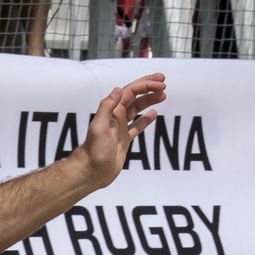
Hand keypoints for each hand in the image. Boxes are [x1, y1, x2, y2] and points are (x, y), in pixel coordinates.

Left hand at [70, 74, 165, 190]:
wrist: (91, 172)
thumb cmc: (94, 152)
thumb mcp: (99, 128)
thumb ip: (106, 108)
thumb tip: (118, 90)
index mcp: (112, 112)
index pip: (130, 92)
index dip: (145, 85)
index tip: (160, 83)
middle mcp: (116, 117)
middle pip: (134, 97)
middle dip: (148, 87)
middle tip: (163, 82)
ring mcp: (120, 128)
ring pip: (137, 109)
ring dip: (149, 100)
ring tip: (163, 95)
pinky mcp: (124, 140)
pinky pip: (137, 126)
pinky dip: (145, 119)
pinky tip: (154, 114)